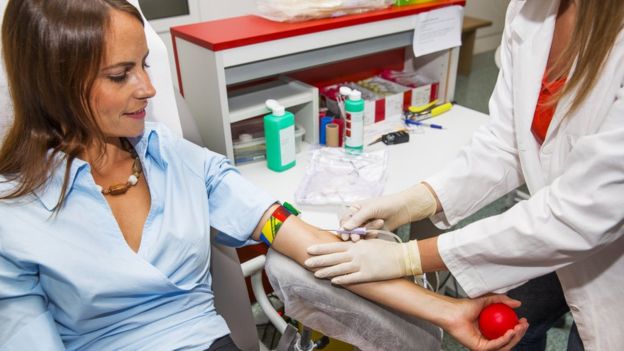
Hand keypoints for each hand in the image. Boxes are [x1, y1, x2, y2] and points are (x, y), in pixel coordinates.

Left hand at [305, 239, 420, 283]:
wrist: (401, 256)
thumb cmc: (386, 249)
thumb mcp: (369, 242)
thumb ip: (356, 245)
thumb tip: (344, 246)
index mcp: (356, 245)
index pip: (334, 246)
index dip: (320, 248)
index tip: (309, 249)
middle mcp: (356, 254)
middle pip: (333, 258)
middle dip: (318, 260)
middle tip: (305, 263)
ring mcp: (361, 265)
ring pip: (339, 268)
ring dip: (326, 271)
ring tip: (316, 274)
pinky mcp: (368, 275)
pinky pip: (352, 278)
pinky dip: (342, 279)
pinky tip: (333, 281)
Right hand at [340, 183, 436, 237]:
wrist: (404, 209)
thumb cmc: (387, 204)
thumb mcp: (370, 209)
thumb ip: (357, 219)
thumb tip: (345, 228)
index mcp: (355, 209)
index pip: (344, 219)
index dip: (343, 228)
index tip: (345, 235)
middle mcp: (359, 217)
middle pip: (350, 229)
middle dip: (354, 233)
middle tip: (356, 238)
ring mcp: (366, 225)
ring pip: (359, 234)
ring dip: (365, 233)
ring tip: (375, 229)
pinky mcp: (373, 232)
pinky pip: (367, 237)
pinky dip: (371, 236)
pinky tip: (377, 232)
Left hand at [443, 294, 528, 350]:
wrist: (452, 311)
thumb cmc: (465, 306)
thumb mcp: (487, 299)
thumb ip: (502, 300)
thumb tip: (517, 303)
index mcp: (490, 330)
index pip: (508, 331)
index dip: (518, 328)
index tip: (524, 320)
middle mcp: (488, 338)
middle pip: (509, 340)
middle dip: (520, 334)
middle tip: (524, 324)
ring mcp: (484, 344)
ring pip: (505, 345)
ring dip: (515, 337)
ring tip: (518, 327)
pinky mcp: (480, 348)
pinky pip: (496, 345)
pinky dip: (505, 339)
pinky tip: (510, 331)